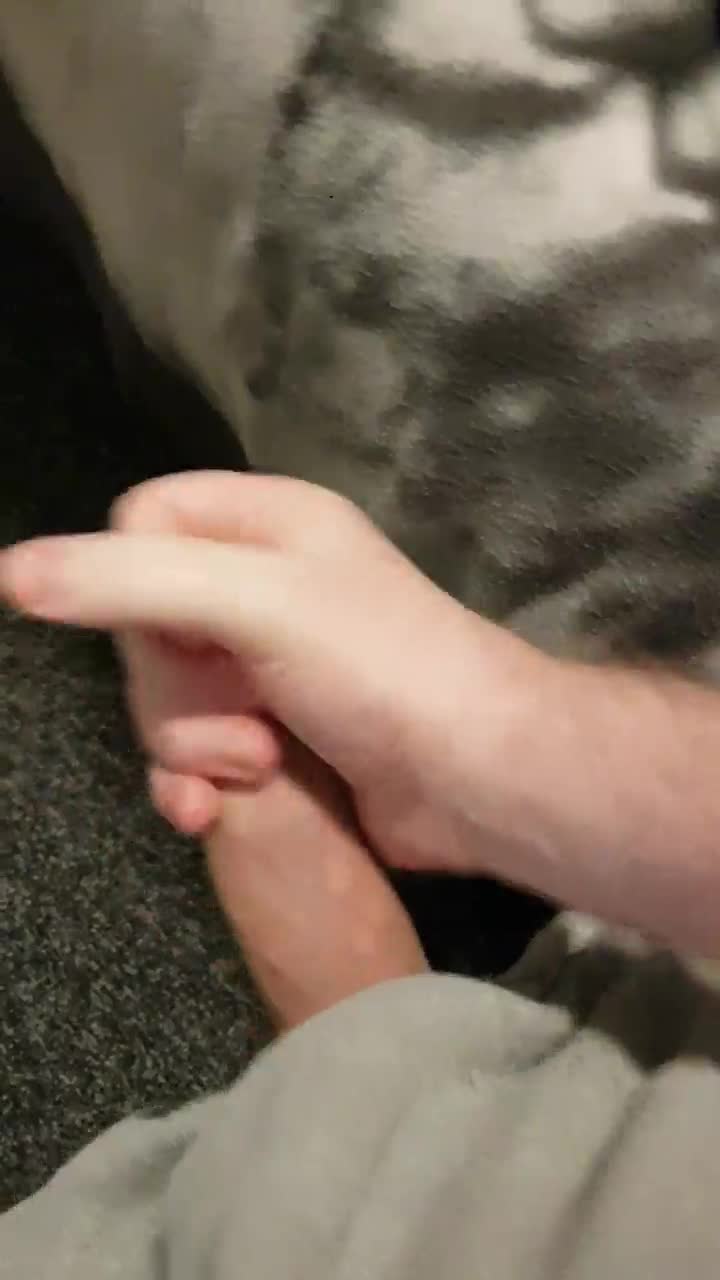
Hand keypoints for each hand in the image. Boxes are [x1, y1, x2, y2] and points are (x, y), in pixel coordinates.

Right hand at [0, 471, 550, 877]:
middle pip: (139, 623)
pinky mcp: (273, 738)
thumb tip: (9, 574)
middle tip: (241, 720)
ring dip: (192, 745)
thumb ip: (130, 582)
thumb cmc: (381, 669)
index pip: (138, 522)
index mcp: (265, 522)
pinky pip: (190, 753)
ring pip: (160, 698)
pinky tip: (211, 815)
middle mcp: (261, 585)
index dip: (132, 581)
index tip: (181, 633)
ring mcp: (265, 666)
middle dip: (174, 688)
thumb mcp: (256, 603)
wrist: (478, 779)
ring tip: (259, 766)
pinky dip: (194, 783)